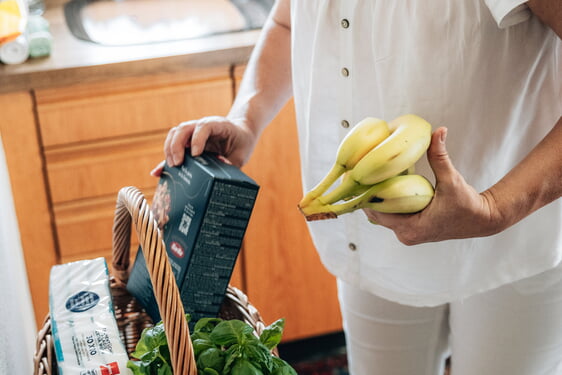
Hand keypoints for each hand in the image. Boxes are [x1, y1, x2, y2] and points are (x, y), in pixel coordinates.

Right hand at [150, 116, 257, 176]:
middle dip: (177, 146)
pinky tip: (159, 171)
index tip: (196, 154)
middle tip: (177, 164)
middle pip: (183, 129)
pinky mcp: (188, 140)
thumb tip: (219, 175)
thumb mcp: (241, 155)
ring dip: (169, 149)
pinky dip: (166, 157)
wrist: (241, 133)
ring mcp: (193, 131)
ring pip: (175, 134)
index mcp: (218, 125)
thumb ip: (231, 164)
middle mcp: (202, 125)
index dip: (198, 139)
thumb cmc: (241, 143)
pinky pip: (173, 144)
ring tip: (171, 167)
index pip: (204, 126)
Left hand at [363, 127, 502, 244]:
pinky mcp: (411, 230)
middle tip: (355, 173)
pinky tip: (378, 184)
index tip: (355, 176)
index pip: (376, 211)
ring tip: (363, 177)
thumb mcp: (452, 180)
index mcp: (411, 228)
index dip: (364, 193)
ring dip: (373, 197)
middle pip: (374, 213)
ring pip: (380, 215)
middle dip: (365, 194)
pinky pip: (390, 215)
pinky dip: (384, 201)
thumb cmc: (468, 203)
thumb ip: (441, 157)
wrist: (483, 220)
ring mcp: (408, 234)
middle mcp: (406, 235)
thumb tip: (438, 131)